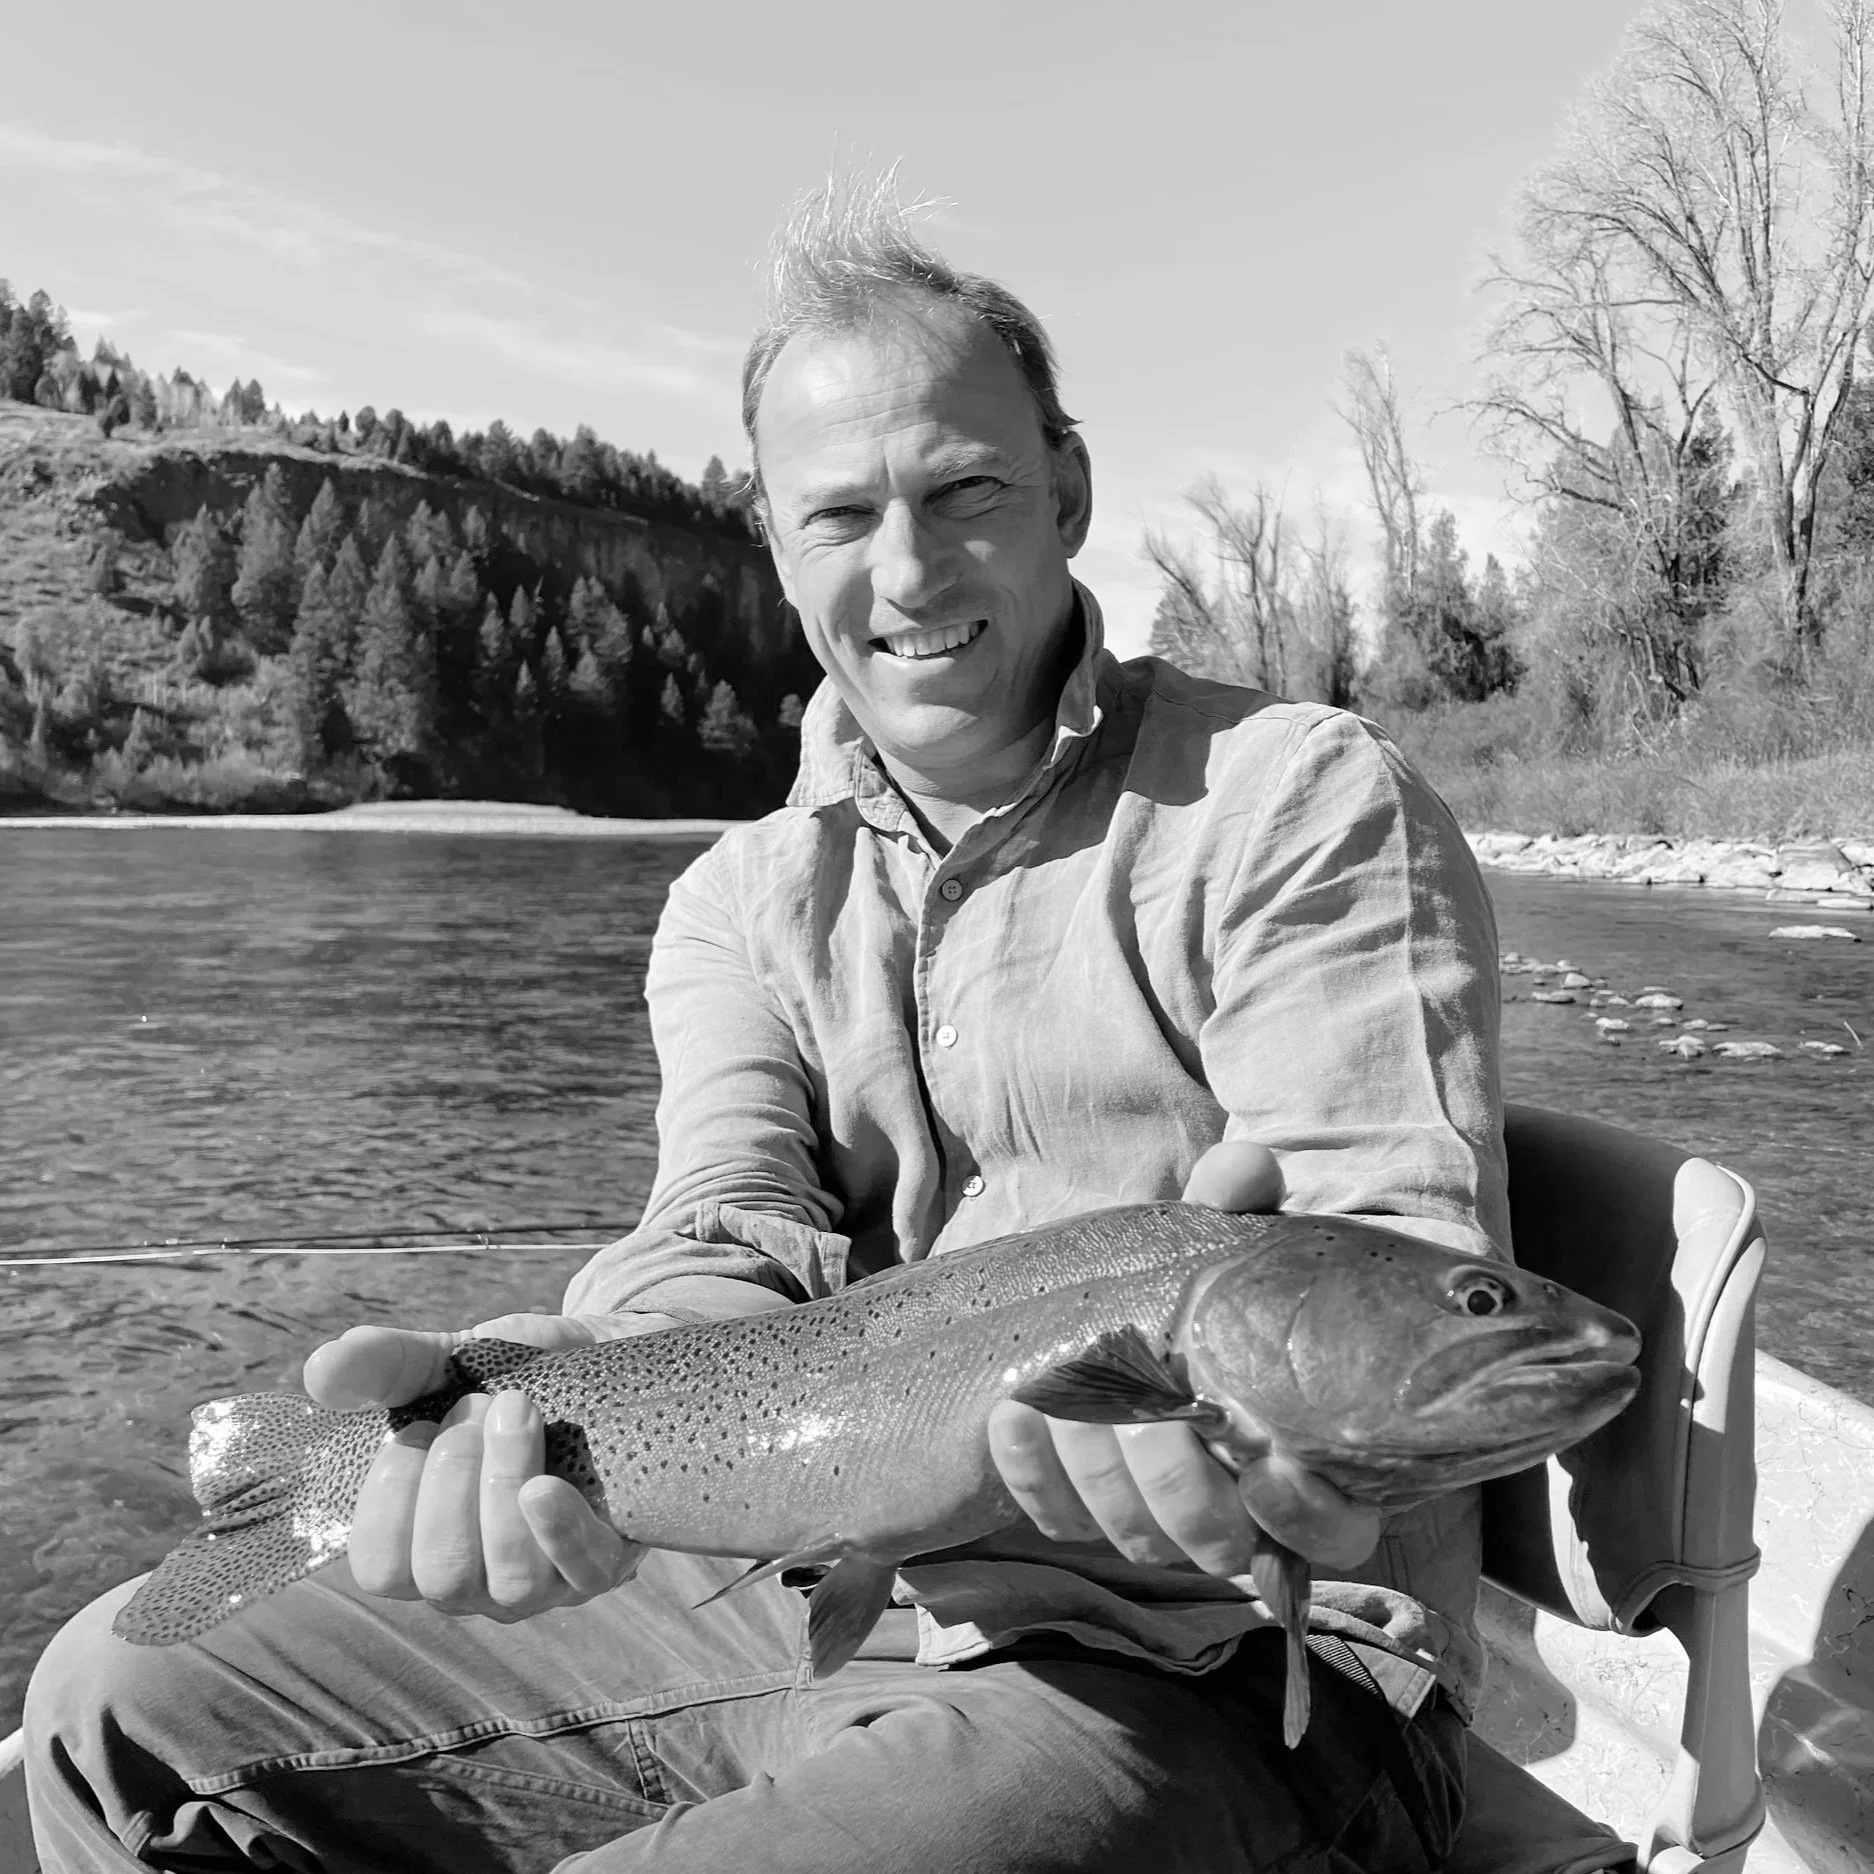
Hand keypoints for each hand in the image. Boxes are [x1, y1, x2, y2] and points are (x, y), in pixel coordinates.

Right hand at [303, 1310, 668, 1620]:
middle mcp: (483, 1578)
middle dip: (450, 1482)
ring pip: (509, 1578)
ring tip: (515, 1409)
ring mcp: (547, 1578)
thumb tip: (320, 1368)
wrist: (612, 1358)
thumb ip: (385, 1366)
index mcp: (429, 1543)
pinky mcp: (608, 1560)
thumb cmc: (520, 1375)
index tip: (417, 1427)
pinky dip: (559, 1530)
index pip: (382, 1568)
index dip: (388, 1501)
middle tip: (475, 1404)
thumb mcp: (447, 1363)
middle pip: (442, 1574)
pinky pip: (582, 1571)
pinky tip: (546, 1485)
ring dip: (502, 1487)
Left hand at [986, 1141, 1380, 1574]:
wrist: (1130, 1305)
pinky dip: (1031, 1474)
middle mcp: (1239, 1511)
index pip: (1334, 1535)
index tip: (1269, 1469)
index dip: (1306, 1518)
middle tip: (1150, 1409)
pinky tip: (1013, 1414)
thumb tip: (1241, 1168)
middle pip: (1217, 1540)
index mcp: (1306, 1459)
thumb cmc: (1210, 1285)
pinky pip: (1059, 1520)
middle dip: (1175, 1483)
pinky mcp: (1088, 1512)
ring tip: (1072, 1399)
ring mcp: (1161, 1519)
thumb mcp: (1232, 1238)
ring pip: (1138, 1538)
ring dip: (1098, 1474)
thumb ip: (1243, 1205)